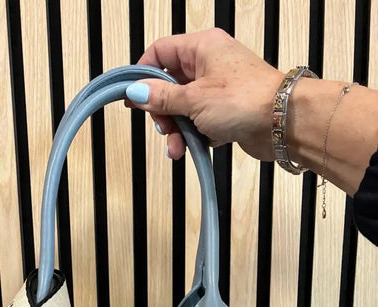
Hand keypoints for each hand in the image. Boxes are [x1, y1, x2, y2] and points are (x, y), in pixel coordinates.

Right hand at [125, 28, 284, 160]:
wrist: (284, 123)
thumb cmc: (245, 100)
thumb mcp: (193, 99)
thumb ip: (162, 97)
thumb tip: (136, 91)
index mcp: (201, 47)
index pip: (160, 52)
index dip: (143, 74)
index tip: (132, 96)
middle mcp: (209, 64)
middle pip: (169, 85)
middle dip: (162, 112)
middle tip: (163, 128)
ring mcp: (218, 89)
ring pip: (183, 108)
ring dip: (176, 130)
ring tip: (177, 148)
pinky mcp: (226, 112)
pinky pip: (199, 123)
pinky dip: (192, 137)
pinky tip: (189, 150)